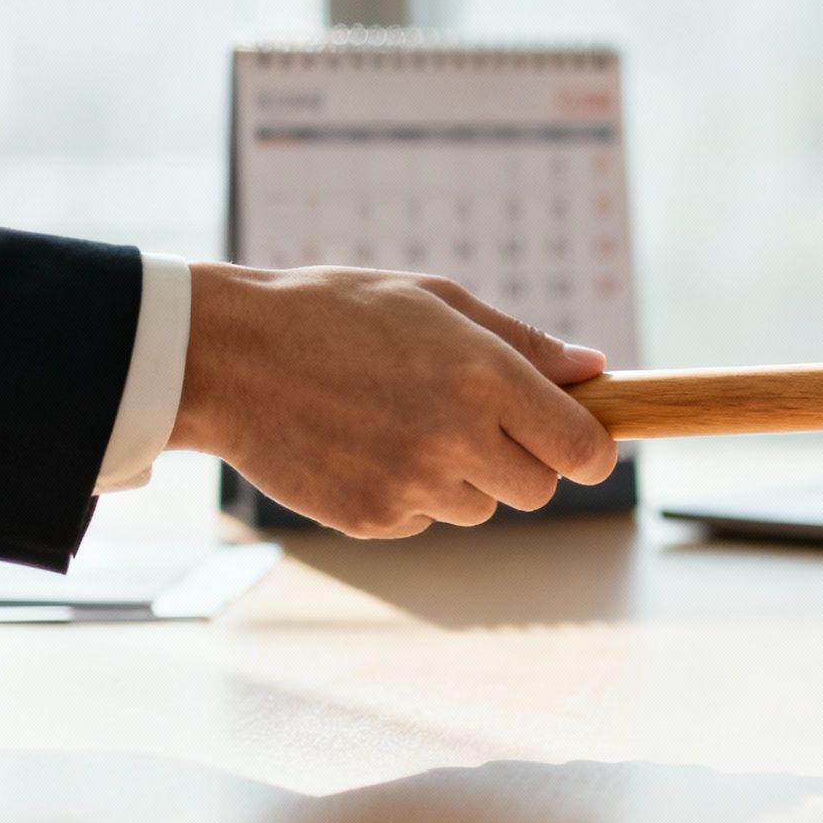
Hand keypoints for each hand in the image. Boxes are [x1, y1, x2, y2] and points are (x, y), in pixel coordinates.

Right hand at [169, 264, 617, 536]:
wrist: (227, 356)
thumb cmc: (336, 314)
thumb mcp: (436, 301)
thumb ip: (523, 343)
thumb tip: (596, 370)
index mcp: (485, 378)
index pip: (582, 450)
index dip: (590, 450)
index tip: (579, 443)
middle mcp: (456, 438)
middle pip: (538, 489)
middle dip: (523, 463)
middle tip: (475, 423)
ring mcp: (412, 485)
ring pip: (479, 508)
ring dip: (461, 478)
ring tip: (402, 423)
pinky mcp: (372, 519)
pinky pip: (423, 521)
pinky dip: (408, 496)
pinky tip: (366, 447)